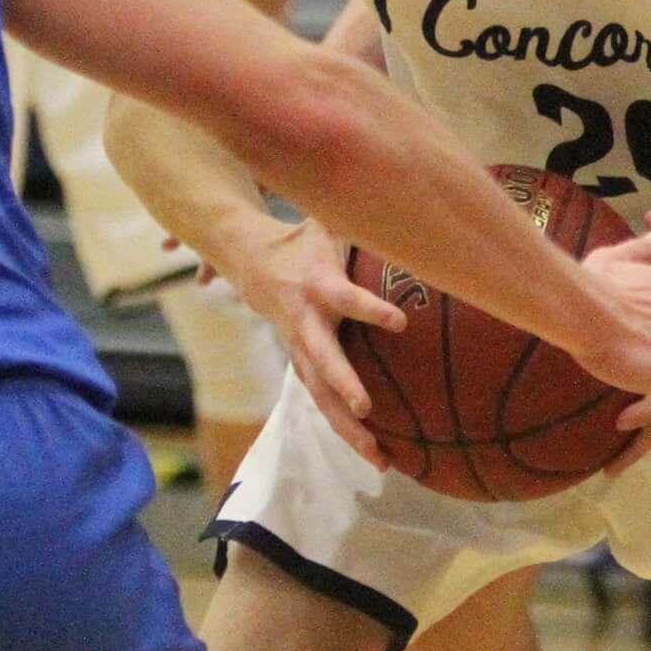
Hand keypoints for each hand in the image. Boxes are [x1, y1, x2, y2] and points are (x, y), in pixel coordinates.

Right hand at [217, 216, 407, 468]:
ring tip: (382, 459)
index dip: (371, 309)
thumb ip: (359, 214)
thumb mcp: (325, 221)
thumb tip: (399, 191)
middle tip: (367, 409)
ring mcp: (302, 350)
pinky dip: (347, 431)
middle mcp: (308, 324)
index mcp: (319, 286)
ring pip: (322, 395)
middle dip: (344, 385)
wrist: (250, 264)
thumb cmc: (303, 241)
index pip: (347, 298)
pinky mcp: (303, 367)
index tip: (401, 321)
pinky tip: (378, 455)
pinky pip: (324, 403)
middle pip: (324, 360)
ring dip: (349, 428)